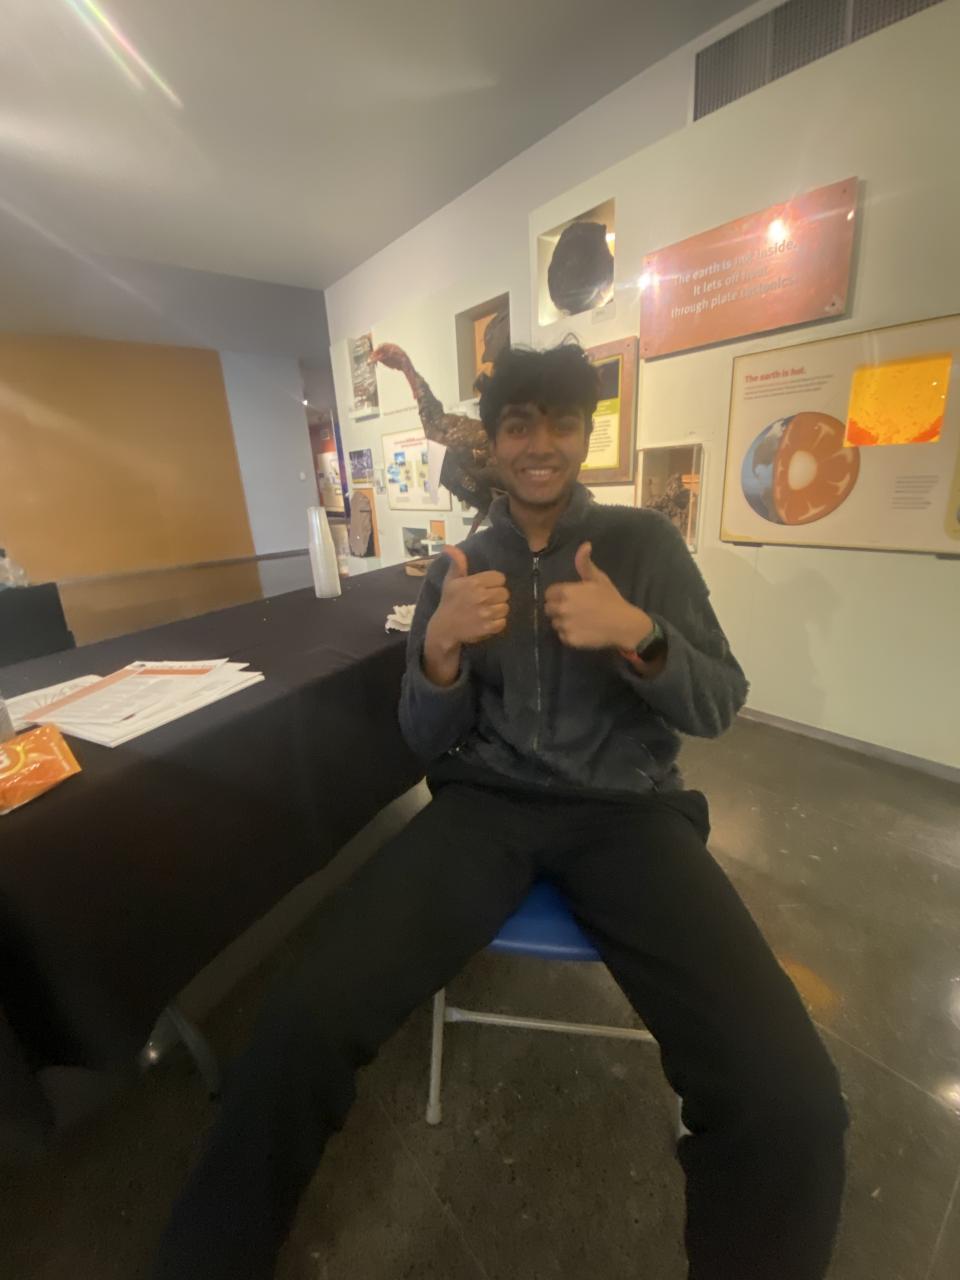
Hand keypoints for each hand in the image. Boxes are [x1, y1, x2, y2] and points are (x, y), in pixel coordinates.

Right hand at [423, 547, 509, 685]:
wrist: (445, 628)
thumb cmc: (449, 602)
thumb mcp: (451, 580)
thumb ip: (457, 563)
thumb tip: (449, 547)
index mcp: (474, 583)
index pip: (500, 578)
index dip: (494, 582)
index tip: (486, 588)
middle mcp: (481, 597)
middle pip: (505, 593)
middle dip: (497, 596)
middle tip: (486, 600)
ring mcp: (486, 613)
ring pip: (505, 607)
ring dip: (498, 610)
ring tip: (487, 611)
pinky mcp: (488, 627)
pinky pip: (503, 622)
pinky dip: (497, 623)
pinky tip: (487, 621)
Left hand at [544, 542, 652, 650]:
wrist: (623, 624)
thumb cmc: (611, 600)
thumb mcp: (599, 578)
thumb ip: (585, 563)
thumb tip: (585, 544)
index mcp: (566, 592)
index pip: (549, 593)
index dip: (557, 595)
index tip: (569, 598)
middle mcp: (562, 608)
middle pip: (548, 609)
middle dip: (557, 608)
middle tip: (573, 610)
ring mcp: (565, 625)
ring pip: (554, 623)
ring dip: (562, 622)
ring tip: (578, 621)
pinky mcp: (569, 640)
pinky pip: (562, 636)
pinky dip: (569, 635)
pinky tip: (582, 631)